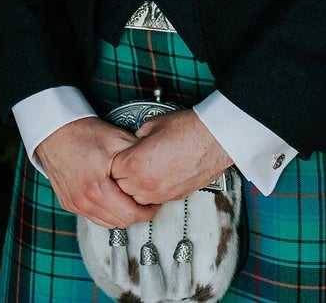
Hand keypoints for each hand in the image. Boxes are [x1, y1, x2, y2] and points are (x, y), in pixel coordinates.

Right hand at [38, 119, 153, 229]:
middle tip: (145, 201)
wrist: (54, 131)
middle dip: (136, 214)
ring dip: (121, 215)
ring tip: (130, 200)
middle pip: (120, 223)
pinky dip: (106, 213)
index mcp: (97, 188)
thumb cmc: (82, 133)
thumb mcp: (118, 140)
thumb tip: (156, 168)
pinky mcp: (69, 204)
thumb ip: (138, 158)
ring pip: (107, 223)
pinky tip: (113, 200)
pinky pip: (93, 217)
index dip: (147, 211)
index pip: (130, 215)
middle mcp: (83, 201)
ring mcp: (75, 204)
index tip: (153, 202)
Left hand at [110, 111, 233, 206]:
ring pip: (136, 198)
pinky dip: (153, 190)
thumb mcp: (151, 126)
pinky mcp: (175, 197)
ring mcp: (161, 194)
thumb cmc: (188, 129)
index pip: (111, 171)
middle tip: (130, 163)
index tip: (120, 156)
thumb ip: (136, 139)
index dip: (115, 161)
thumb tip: (132, 144)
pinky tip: (159, 175)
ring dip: (136, 186)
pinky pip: (155, 199)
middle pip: (121, 188)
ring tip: (145, 170)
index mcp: (135, 165)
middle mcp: (146, 184)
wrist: (214, 137)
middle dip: (123, 175)